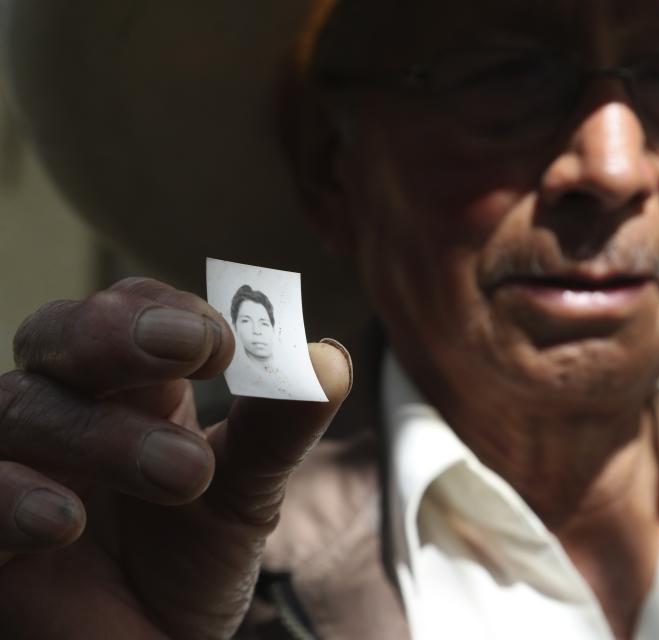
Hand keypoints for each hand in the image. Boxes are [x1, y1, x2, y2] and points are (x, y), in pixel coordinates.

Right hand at [0, 278, 350, 638]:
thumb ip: (279, 427)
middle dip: (117, 333)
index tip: (226, 339)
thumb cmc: (194, 560)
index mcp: (129, 388)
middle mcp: (63, 413)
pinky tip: (67, 522)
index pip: (130, 313)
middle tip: (192, 348)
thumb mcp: (246, 491)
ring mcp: (15, 467)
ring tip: (184, 473)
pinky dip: (8, 498)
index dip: (167, 310)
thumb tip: (330, 360)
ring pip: (16, 408)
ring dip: (98, 432)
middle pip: (56, 336)